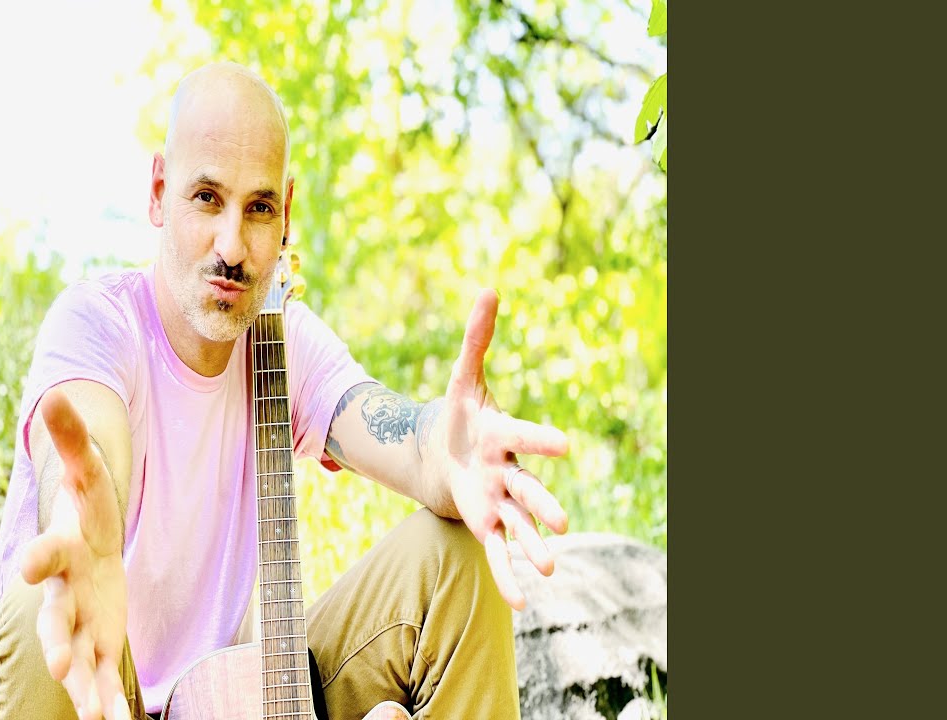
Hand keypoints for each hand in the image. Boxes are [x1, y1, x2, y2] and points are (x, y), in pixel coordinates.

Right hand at [20, 389, 131, 719]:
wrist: (88, 544)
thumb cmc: (86, 509)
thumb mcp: (88, 473)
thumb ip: (72, 439)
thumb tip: (55, 394)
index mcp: (60, 550)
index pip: (45, 554)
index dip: (38, 559)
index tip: (29, 567)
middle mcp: (62, 593)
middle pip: (54, 617)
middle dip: (56, 640)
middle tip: (60, 665)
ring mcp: (78, 621)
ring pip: (76, 657)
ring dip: (83, 685)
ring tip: (92, 713)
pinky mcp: (98, 641)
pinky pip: (101, 677)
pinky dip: (107, 703)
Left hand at [442, 289, 570, 609]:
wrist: (444, 450)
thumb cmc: (459, 413)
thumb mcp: (463, 377)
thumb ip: (478, 338)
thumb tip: (490, 289)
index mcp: (502, 433)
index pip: (522, 434)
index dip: (541, 439)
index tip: (565, 445)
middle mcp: (508, 470)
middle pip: (527, 488)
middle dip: (543, 504)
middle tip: (562, 523)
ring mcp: (498, 501)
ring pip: (518, 526)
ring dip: (532, 547)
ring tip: (551, 568)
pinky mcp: (484, 523)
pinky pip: (496, 552)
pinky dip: (507, 577)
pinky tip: (522, 603)